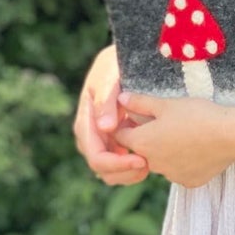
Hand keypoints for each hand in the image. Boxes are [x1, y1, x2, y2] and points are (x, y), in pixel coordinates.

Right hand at [73, 44, 149, 186]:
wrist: (120, 60)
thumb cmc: (114, 65)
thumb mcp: (109, 76)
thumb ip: (107, 100)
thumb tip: (105, 128)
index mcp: (85, 121)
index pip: (96, 155)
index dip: (117, 164)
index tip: (141, 160)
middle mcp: (89, 135)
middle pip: (101, 168)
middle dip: (124, 172)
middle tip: (148, 165)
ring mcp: (100, 140)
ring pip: (109, 172)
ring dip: (128, 174)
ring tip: (149, 164)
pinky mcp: (113, 141)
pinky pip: (119, 163)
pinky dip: (131, 167)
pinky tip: (148, 159)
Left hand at [112, 91, 233, 188]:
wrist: (228, 136)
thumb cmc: (196, 115)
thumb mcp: (166, 104)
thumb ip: (140, 103)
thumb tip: (120, 99)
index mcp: (142, 142)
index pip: (121, 136)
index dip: (126, 124)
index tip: (137, 115)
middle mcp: (152, 164)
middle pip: (141, 150)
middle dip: (148, 138)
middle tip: (165, 121)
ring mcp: (170, 175)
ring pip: (161, 161)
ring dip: (165, 150)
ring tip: (183, 132)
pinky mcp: (188, 182)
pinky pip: (179, 170)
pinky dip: (183, 161)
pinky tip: (196, 147)